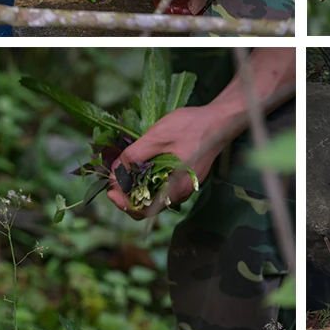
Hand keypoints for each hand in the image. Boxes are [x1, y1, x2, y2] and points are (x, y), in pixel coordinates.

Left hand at [108, 106, 224, 219]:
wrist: (219, 120)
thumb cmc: (191, 126)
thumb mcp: (158, 136)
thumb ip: (135, 156)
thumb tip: (115, 172)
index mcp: (176, 188)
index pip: (144, 210)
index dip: (123, 203)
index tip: (110, 189)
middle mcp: (182, 193)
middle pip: (148, 206)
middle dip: (127, 196)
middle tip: (112, 180)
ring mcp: (185, 185)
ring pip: (155, 197)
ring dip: (136, 189)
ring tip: (122, 174)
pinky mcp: (186, 177)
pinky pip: (163, 187)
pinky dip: (147, 182)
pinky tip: (139, 168)